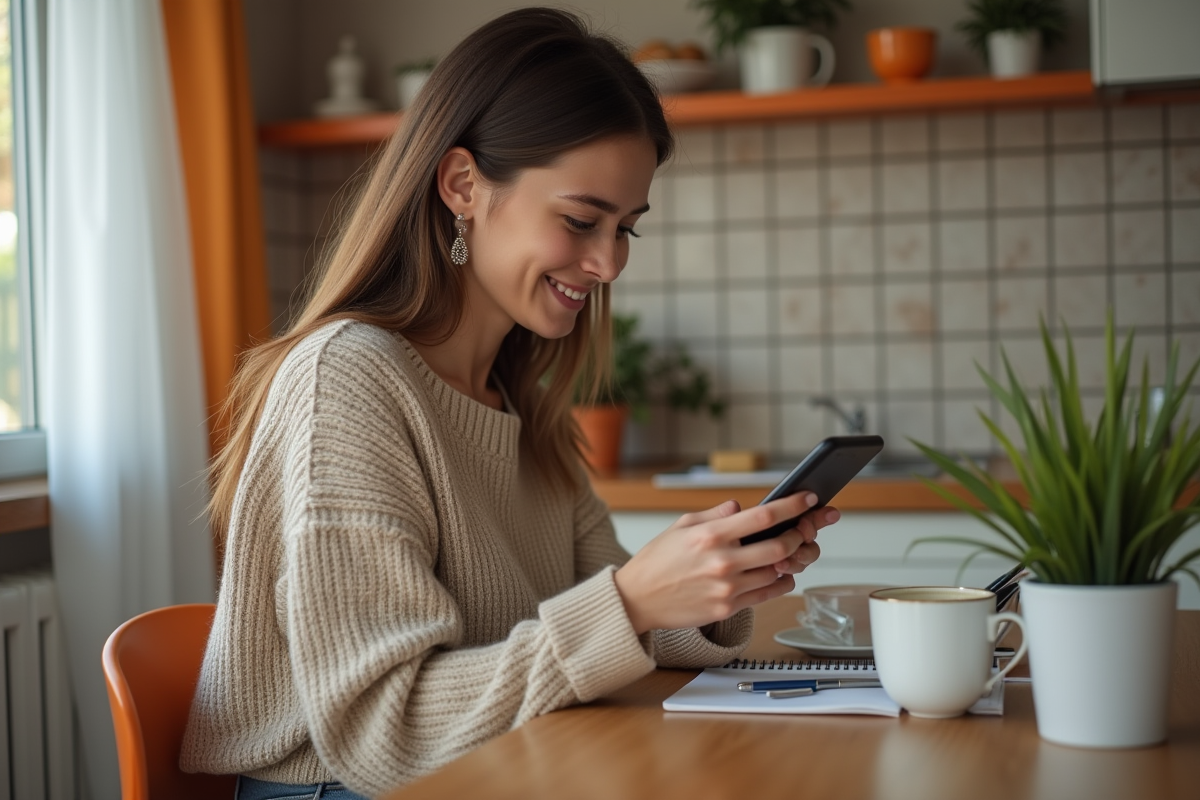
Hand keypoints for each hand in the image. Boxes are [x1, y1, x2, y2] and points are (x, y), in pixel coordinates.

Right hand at [613, 493, 840, 634]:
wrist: (637, 599)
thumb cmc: (657, 560)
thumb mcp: (681, 526)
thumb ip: (714, 514)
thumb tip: (740, 507)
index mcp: (711, 535)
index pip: (763, 516)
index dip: (792, 506)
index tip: (808, 498)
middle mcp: (722, 561)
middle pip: (779, 546)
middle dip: (798, 535)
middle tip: (802, 530)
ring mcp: (726, 588)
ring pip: (776, 572)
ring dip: (789, 561)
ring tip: (788, 552)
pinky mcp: (727, 608)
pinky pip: (766, 594)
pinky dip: (780, 583)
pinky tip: (780, 574)